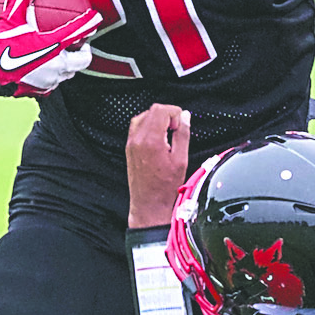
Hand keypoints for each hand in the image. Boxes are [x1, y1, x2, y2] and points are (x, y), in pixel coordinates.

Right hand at [0, 0, 98, 97]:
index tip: (96, 18)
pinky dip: (53, 74)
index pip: (78, 32)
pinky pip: (53, 83)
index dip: (89, 23)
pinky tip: (45, 69)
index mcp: (54, 46)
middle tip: (80, 42)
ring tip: (63, 54)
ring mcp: (50, 81)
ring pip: (69, 72)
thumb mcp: (10, 18)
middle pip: (83, 60)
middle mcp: (57, 66)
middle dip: (84, 50)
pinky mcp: (40, 91)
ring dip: (70, 63)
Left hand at [126, 104, 192, 225]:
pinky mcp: (129, 148)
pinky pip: (137, 127)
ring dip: (157, 120)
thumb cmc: (165, 187)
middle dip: (168, 115)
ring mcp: (131, 143)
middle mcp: (137, 139)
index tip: (182, 124)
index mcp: (151, 140)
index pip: (161, 110)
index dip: (175, 113)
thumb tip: (185, 117)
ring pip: (143, 116)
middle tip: (177, 129)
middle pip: (152, 111)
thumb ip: (183, 135)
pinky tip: (159, 139)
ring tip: (168, 134)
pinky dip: (148, 126)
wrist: (149, 204)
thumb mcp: (181, 160)